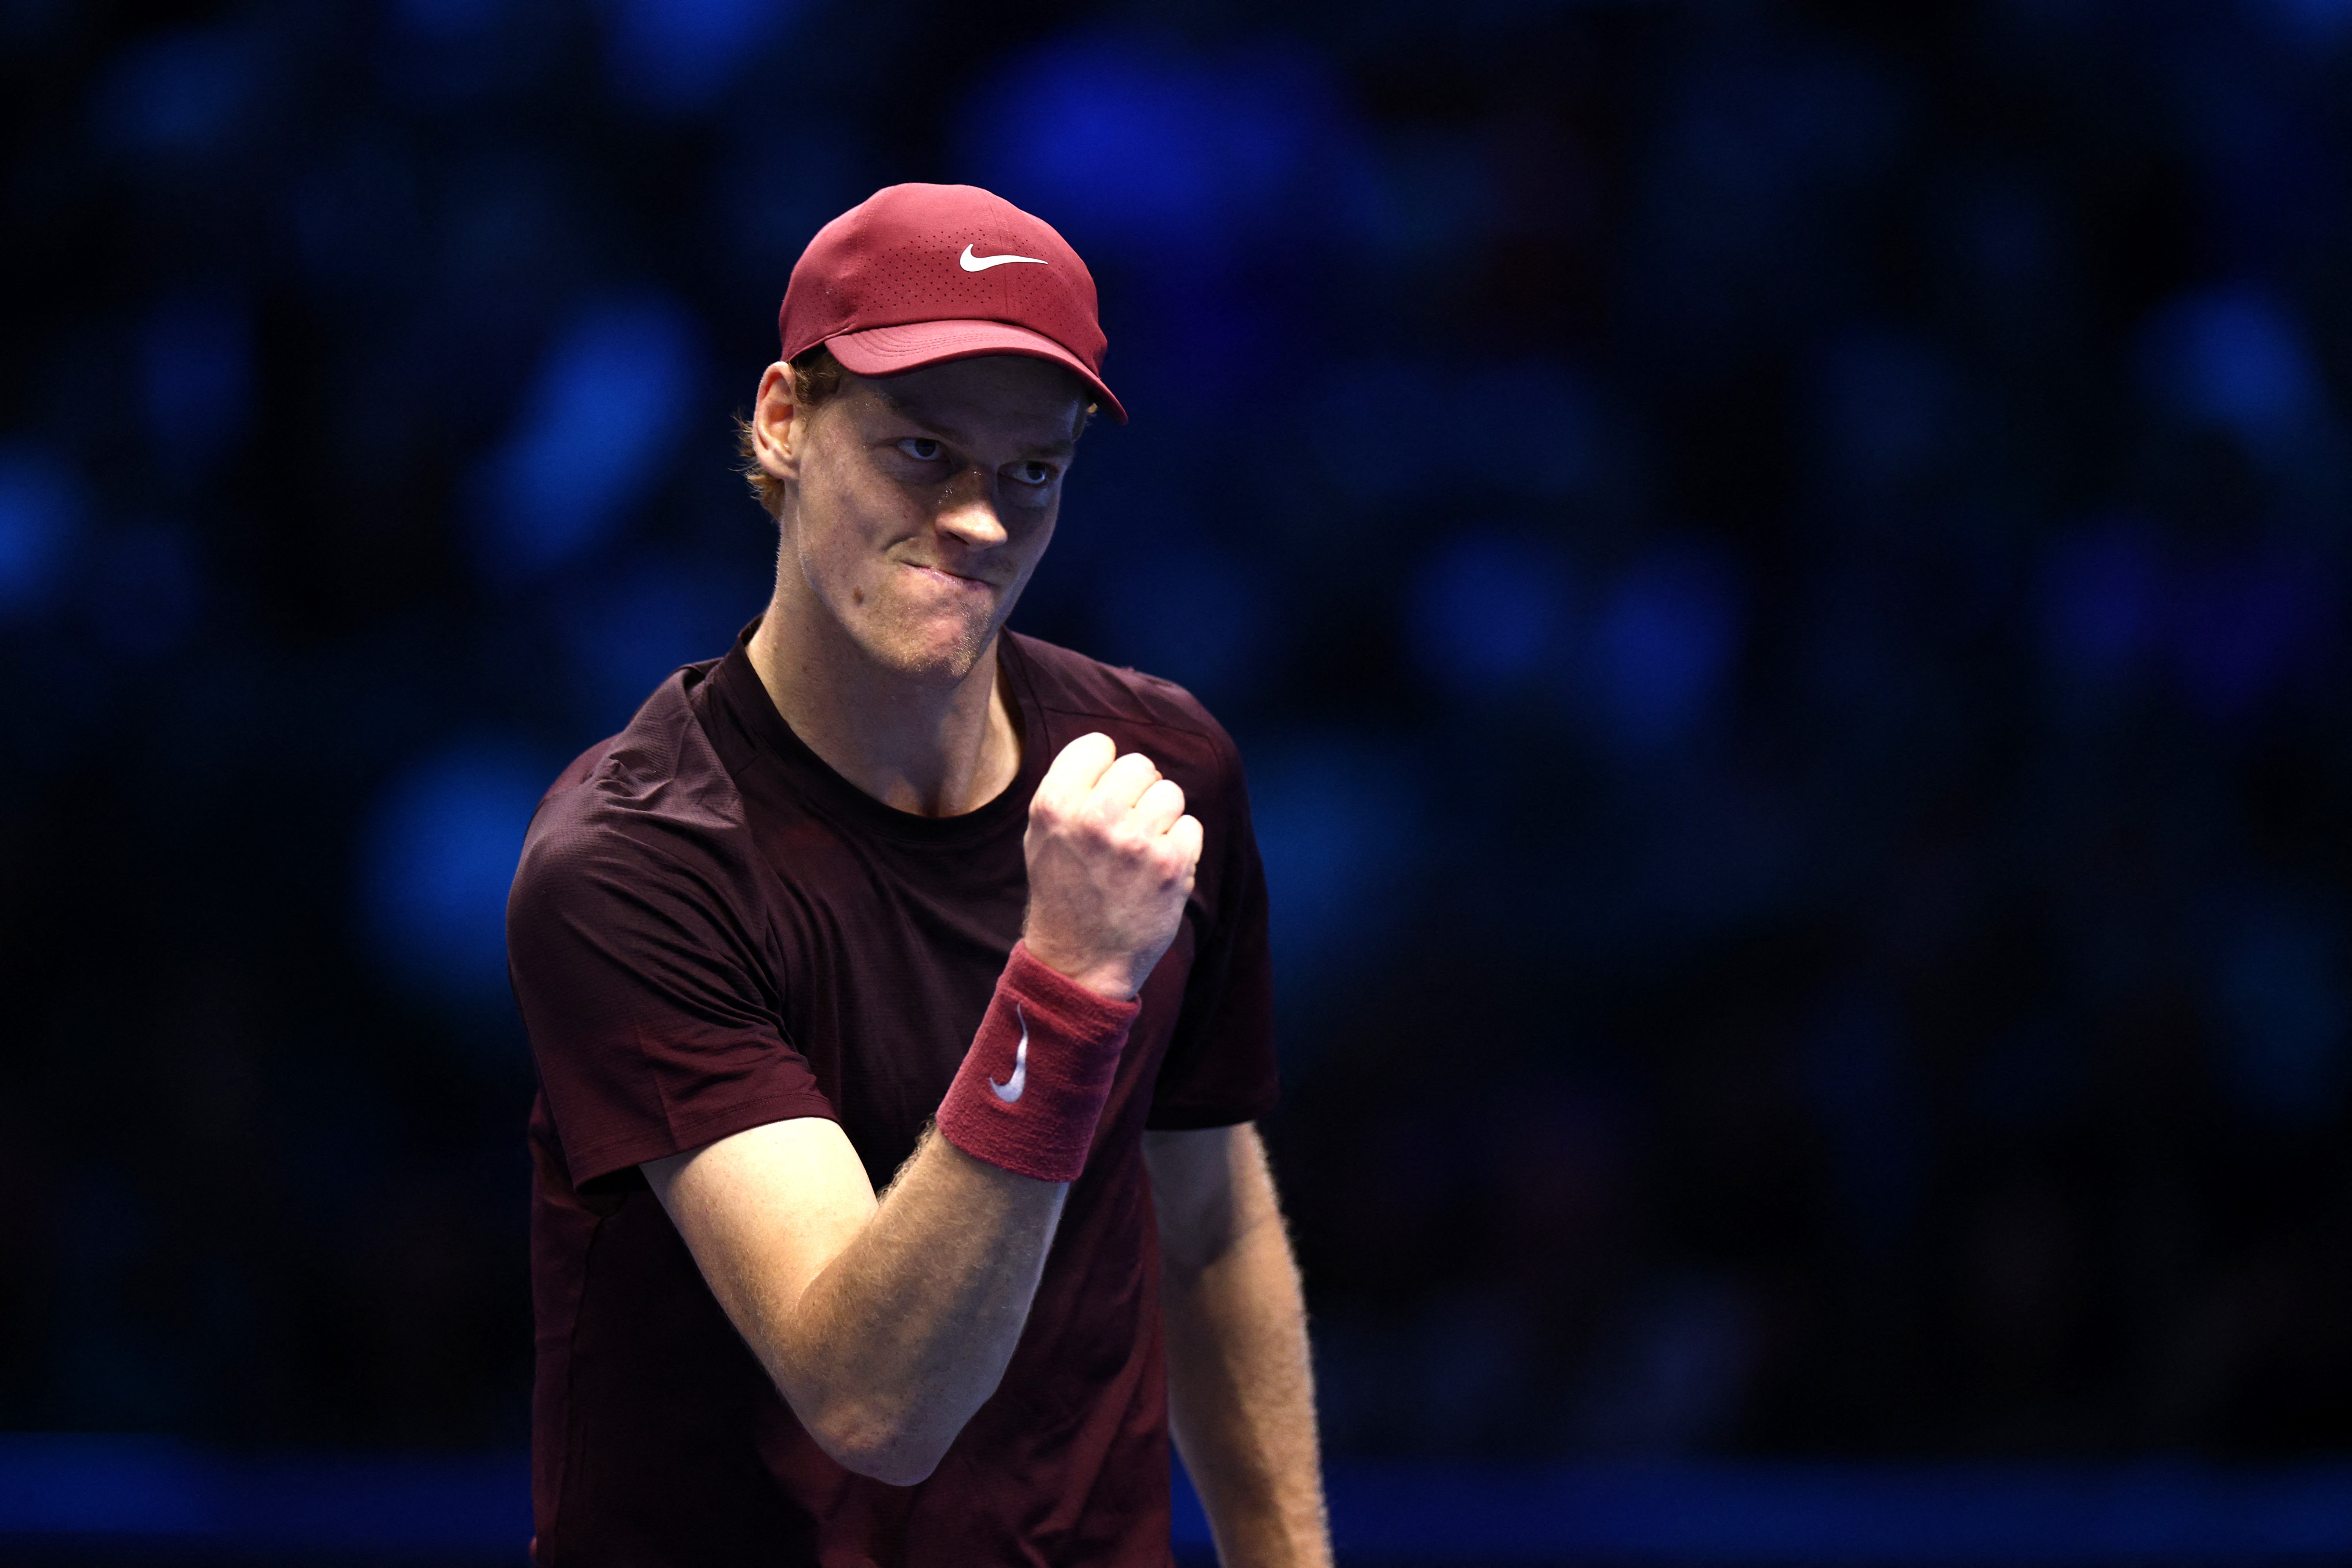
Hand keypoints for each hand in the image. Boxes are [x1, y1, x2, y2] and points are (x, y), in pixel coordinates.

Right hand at [1022, 733, 1202, 999]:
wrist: (1081, 962)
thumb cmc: (1064, 892)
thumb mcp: (1043, 835)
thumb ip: (1070, 789)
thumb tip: (1111, 752)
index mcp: (1054, 805)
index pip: (1098, 744)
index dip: (1104, 769)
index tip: (1100, 795)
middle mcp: (1094, 818)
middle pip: (1139, 765)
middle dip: (1138, 792)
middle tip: (1126, 826)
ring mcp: (1135, 842)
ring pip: (1170, 793)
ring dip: (1161, 818)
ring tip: (1141, 849)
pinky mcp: (1171, 866)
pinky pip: (1190, 826)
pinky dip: (1180, 846)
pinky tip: (1157, 870)